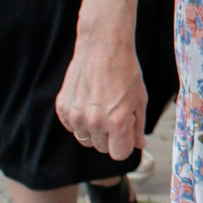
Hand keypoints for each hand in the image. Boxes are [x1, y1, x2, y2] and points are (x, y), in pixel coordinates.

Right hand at [56, 32, 150, 159]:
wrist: (104, 48)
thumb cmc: (127, 73)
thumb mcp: (140, 100)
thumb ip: (138, 126)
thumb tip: (139, 144)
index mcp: (118, 122)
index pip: (119, 154)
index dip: (125, 145)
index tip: (127, 134)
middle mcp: (95, 122)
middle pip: (102, 147)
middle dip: (111, 137)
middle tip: (116, 116)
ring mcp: (76, 115)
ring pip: (85, 139)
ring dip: (94, 131)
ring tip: (102, 109)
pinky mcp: (62, 107)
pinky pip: (71, 127)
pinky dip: (79, 121)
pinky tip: (88, 103)